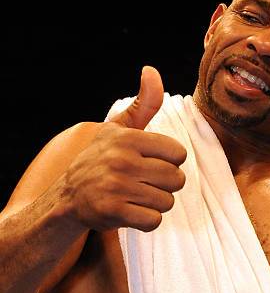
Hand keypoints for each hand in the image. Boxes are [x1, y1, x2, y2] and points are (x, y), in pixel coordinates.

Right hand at [63, 65, 186, 230]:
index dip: (170, 162)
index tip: (152, 164)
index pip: (178, 154)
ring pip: (167, 201)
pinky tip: (133, 212)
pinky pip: (153, 221)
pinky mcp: (113, 211)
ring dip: (157, 204)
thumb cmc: (99, 161)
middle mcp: (121, 160)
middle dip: (166, 186)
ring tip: (138, 198)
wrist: (67, 198)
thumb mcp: (117, 130)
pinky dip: (148, 221)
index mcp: (126, 139)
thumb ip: (142, 105)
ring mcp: (116, 187)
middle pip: (176, 179)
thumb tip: (152, 71)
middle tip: (146, 185)